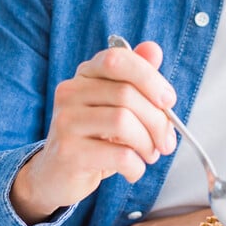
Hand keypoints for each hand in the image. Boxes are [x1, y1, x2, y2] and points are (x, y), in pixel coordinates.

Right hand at [11, 40, 177, 223]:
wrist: (56, 175)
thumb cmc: (93, 139)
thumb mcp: (115, 106)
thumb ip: (135, 77)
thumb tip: (153, 49)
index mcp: (85, 75)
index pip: (117, 59)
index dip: (149, 77)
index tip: (168, 100)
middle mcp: (70, 92)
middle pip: (126, 94)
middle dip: (158, 121)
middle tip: (166, 141)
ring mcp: (66, 121)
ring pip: (123, 122)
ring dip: (147, 144)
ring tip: (149, 155)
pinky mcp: (68, 153)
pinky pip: (118, 155)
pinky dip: (136, 166)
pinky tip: (133, 170)